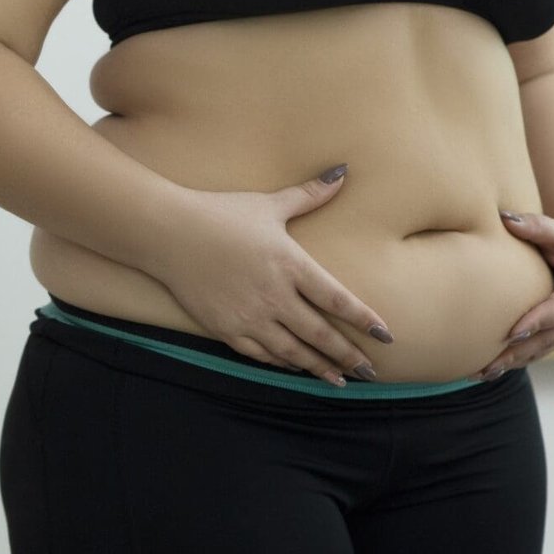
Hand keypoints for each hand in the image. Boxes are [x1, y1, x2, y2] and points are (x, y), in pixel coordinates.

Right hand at [149, 165, 393, 386]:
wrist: (168, 233)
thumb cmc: (219, 214)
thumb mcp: (268, 204)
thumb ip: (308, 194)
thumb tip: (342, 172)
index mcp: (290, 264)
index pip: (337, 300)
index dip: (363, 320)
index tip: (385, 336)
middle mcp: (274, 296)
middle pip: (320, 334)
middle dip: (347, 355)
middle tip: (369, 371)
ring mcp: (248, 316)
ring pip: (292, 351)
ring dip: (317, 367)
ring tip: (338, 381)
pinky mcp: (224, 327)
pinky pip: (259, 353)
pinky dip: (280, 362)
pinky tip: (292, 366)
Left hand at [473, 210, 553, 379]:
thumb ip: (535, 226)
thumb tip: (504, 217)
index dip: (539, 320)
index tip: (513, 332)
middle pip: (551, 337)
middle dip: (520, 352)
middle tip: (488, 362)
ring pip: (544, 349)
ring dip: (514, 363)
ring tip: (481, 373)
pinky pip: (540, 350)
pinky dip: (517, 361)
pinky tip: (489, 370)